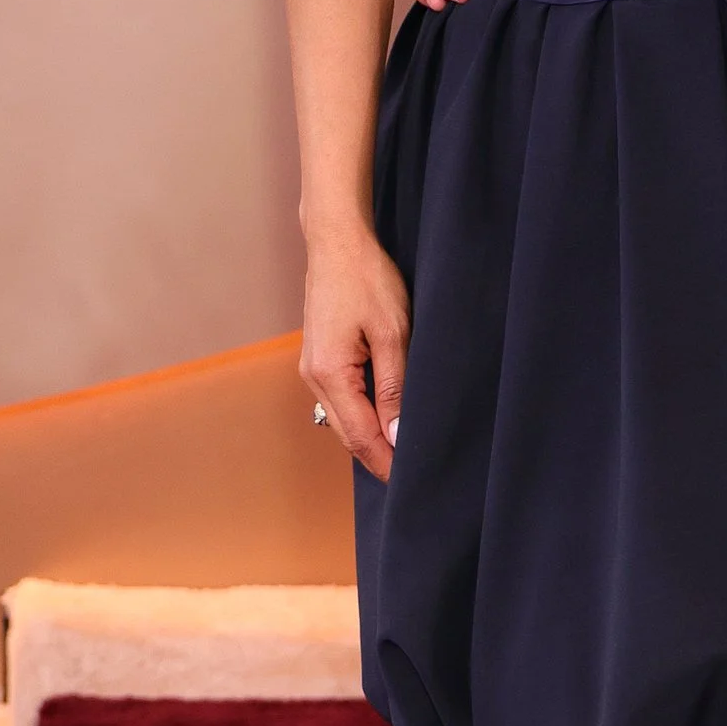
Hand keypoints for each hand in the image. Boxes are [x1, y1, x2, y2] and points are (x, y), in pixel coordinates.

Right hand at [301, 228, 409, 479]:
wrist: (337, 243)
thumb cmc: (367, 279)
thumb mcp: (392, 333)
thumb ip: (395, 387)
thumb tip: (398, 434)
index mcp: (330, 374)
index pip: (360, 436)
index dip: (386, 462)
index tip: (411, 482)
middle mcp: (313, 377)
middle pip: (347, 434)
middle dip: (378, 457)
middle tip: (413, 476)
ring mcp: (313, 368)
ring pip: (343, 419)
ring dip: (370, 437)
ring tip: (404, 453)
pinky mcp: (320, 358)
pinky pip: (342, 399)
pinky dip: (363, 415)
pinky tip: (386, 418)